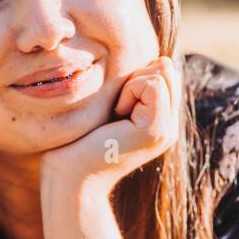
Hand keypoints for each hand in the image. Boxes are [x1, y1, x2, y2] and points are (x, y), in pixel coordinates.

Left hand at [40, 55, 181, 192]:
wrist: (70, 178)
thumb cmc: (77, 143)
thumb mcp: (109, 106)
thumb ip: (133, 86)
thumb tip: (157, 59)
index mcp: (160, 120)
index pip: (165, 70)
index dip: (136, 75)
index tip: (115, 106)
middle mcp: (169, 126)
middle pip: (168, 68)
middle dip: (137, 77)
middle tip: (115, 110)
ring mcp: (167, 130)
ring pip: (163, 73)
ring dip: (131, 85)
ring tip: (115, 116)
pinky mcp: (156, 130)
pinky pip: (153, 84)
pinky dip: (130, 92)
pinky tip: (117, 116)